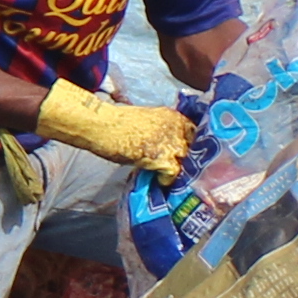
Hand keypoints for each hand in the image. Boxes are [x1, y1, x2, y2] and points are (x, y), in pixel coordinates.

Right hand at [35, 85, 197, 179]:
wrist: (101, 124)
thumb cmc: (116, 123)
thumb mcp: (147, 123)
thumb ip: (163, 133)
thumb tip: (169, 149)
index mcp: (173, 116)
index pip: (197, 133)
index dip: (194, 147)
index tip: (191, 158)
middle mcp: (176, 127)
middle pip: (195, 149)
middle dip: (191, 162)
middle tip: (186, 174)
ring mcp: (170, 141)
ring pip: (187, 161)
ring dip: (181, 172)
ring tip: (173, 179)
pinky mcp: (161, 157)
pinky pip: (174, 173)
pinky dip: (167, 180)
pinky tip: (160, 181)